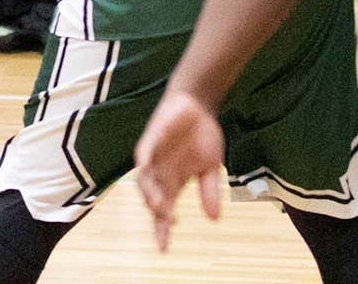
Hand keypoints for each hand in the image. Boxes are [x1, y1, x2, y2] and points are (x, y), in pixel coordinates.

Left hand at [134, 88, 224, 251]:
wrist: (197, 106)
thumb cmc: (201, 136)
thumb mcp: (211, 167)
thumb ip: (209, 191)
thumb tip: (213, 219)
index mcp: (173, 182)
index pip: (164, 211)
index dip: (162, 230)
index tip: (163, 249)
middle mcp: (160, 172)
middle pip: (153, 199)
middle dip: (159, 213)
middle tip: (169, 223)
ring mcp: (153, 156)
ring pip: (145, 180)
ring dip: (151, 193)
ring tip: (161, 204)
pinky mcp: (151, 138)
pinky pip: (143, 152)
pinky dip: (144, 161)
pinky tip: (145, 168)